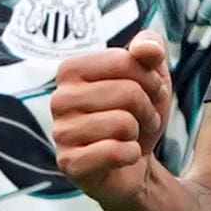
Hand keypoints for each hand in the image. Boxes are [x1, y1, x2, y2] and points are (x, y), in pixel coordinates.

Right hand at [51, 31, 172, 204]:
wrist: (134, 162)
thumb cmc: (136, 113)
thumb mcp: (151, 74)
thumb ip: (150, 47)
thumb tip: (148, 48)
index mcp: (71, 69)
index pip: (125, 61)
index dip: (151, 80)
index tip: (148, 92)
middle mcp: (59, 98)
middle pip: (128, 92)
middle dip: (148, 108)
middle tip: (140, 119)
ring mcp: (61, 132)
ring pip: (124, 122)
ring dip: (139, 132)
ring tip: (129, 136)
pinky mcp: (69, 163)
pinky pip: (115, 152)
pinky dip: (131, 154)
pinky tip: (122, 156)